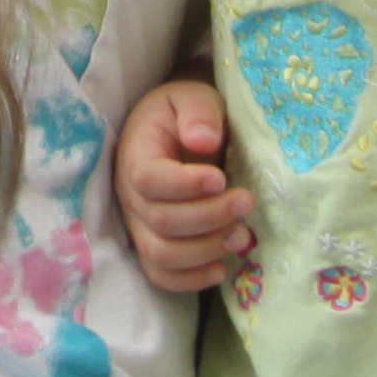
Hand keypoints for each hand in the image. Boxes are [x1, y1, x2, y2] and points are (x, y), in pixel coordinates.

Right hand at [118, 74, 251, 295]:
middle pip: (160, 221)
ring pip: (160, 254)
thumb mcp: (192, 96)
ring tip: (242, 236)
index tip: (220, 177)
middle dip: (208, 217)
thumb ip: (197, 112)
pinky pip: (161, 275)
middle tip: (246, 202)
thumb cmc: (185, 112)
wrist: (175, 128)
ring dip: (204, 251)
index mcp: (136, 154)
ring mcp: (138, 224)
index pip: (148, 179)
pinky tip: (221, 270)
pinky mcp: (153, 245)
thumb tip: (203, 142)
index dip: (184, 185)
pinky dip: (189, 281)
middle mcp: (130, 195)